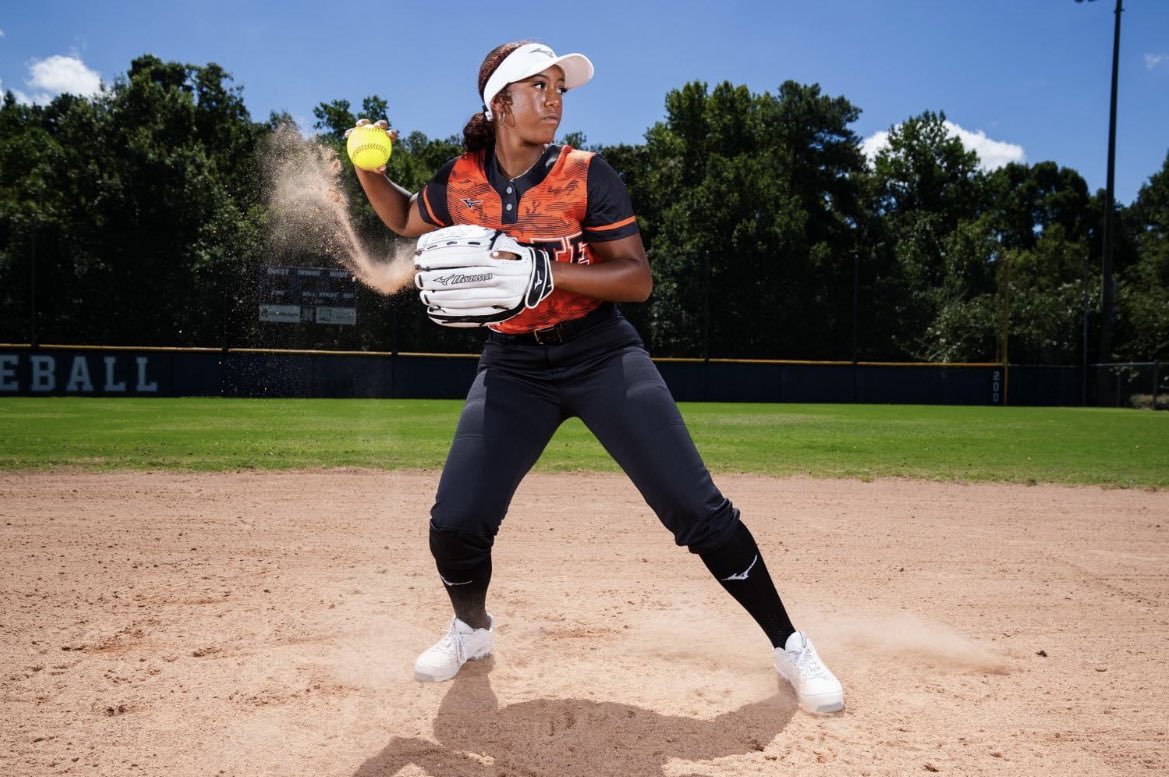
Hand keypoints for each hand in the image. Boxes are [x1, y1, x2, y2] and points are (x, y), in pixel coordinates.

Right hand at [345, 118, 398, 172]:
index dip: (392, 133)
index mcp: (387, 140)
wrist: (365, 164)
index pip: (392, 134)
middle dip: (380, 123)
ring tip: (359, 126)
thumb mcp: (377, 170)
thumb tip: (382, 169)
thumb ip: (380, 169)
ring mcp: (368, 131)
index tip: (389, 134)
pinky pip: (354, 131)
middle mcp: (378, 132)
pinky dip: (350, 132)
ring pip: (366, 124)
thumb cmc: (373, 166)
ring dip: (362, 122)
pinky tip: (347, 135)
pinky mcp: (358, 132)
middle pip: (381, 125)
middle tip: (376, 127)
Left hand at [413, 226, 554, 327]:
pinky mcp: (501, 311)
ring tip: (425, 296)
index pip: (461, 255)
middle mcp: (499, 275)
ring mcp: (501, 295)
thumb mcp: (495, 240)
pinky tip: (436, 313)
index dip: (438, 257)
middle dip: (436, 280)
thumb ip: (471, 239)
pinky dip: (452, 316)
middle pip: (460, 278)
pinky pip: (473, 315)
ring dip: (441, 299)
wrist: (539, 276)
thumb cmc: (510, 254)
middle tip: (420, 279)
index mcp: (496, 255)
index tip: (421, 258)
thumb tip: (437, 243)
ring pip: (465, 298)